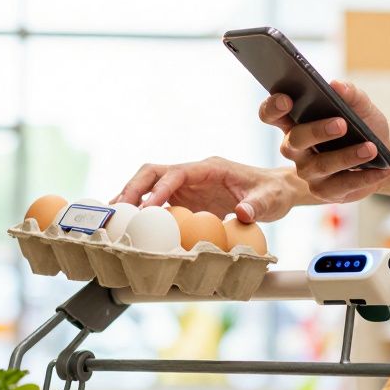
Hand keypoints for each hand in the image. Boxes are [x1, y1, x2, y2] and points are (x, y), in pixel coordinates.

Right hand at [112, 157, 300, 222]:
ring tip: (114, 214)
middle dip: (135, 187)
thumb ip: (256, 206)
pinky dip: (142, 208)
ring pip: (151, 183)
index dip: (160, 187)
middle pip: (155, 172)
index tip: (147, 206)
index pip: (178, 172)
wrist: (276, 192)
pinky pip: (158, 199)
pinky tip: (130, 221)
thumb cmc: (272, 193)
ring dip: (132, 196)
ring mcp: (189, 185)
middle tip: (119, 209)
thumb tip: (242, 214)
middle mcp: (195, 173)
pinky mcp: (187, 198)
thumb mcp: (270, 201)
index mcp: (211, 168)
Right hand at [260, 80, 389, 203]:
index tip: (287, 99)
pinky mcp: (324, 192)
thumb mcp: (361, 106)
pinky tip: (386, 168)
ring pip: (322, 165)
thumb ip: (350, 94)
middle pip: (295, 140)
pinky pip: (343, 185)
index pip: (271, 114)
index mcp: (295, 121)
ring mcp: (308, 172)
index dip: (273, 107)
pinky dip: (367, 176)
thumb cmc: (363, 125)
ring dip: (348, 157)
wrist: (383, 152)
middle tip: (342, 124)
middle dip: (317, 131)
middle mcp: (295, 148)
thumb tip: (337, 85)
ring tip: (372, 148)